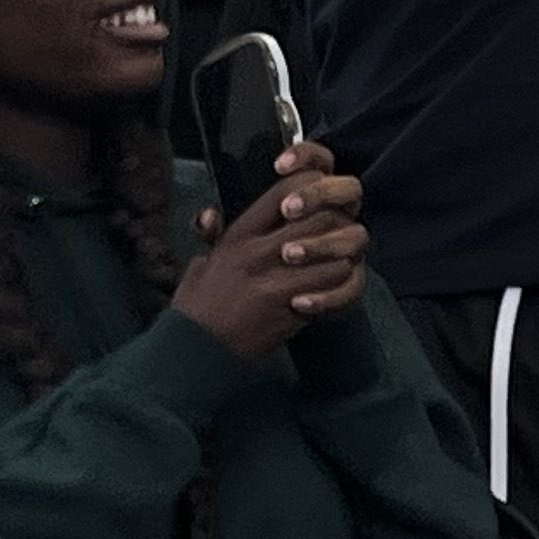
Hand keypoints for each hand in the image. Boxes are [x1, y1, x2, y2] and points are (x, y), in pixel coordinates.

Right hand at [172, 141, 368, 363]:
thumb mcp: (199, 264)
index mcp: (238, 235)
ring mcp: (274, 279)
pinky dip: (338, 284)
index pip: (284, 191)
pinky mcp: (289, 307)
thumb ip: (211, 237)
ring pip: (332, 251)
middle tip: (340, 231)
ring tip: (338, 261)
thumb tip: (210, 215)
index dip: (309, 188)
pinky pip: (330, 285)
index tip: (317, 201)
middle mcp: (257, 251)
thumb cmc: (198, 308)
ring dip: (341, 255)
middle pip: (318, 217)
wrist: (198, 350)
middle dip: (336, 222)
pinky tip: (332, 287)